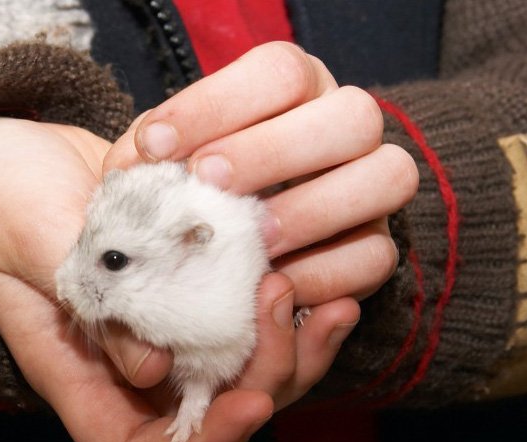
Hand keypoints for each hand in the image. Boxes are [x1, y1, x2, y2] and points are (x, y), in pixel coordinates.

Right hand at [0, 117, 355, 441]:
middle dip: (265, 379)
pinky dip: (292, 312)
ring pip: (243, 375)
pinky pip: (249, 321)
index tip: (248, 404)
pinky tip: (327, 282)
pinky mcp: (188, 290)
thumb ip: (87, 300)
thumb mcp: (29, 238)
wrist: (13, 154)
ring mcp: (163, 329)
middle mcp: (126, 364)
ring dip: (294, 350)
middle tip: (281, 302)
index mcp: (76, 372)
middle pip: (210, 417)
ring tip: (331, 303)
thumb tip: (153, 369)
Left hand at [104, 41, 418, 307]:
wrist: (222, 243)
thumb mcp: (164, 162)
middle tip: (209, 184)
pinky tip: (270, 284)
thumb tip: (138, 169)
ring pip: (388, 176)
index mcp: (297, 88)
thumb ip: (150, 159)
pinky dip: (323, 274)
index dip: (216, 105)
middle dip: (274, 152)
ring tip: (250, 241)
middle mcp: (345, 127)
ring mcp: (372, 185)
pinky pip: (375, 256)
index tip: (156, 146)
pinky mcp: (376, 245)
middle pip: (353, 116)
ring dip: (311, 212)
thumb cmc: (191, 188)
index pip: (279, 72)